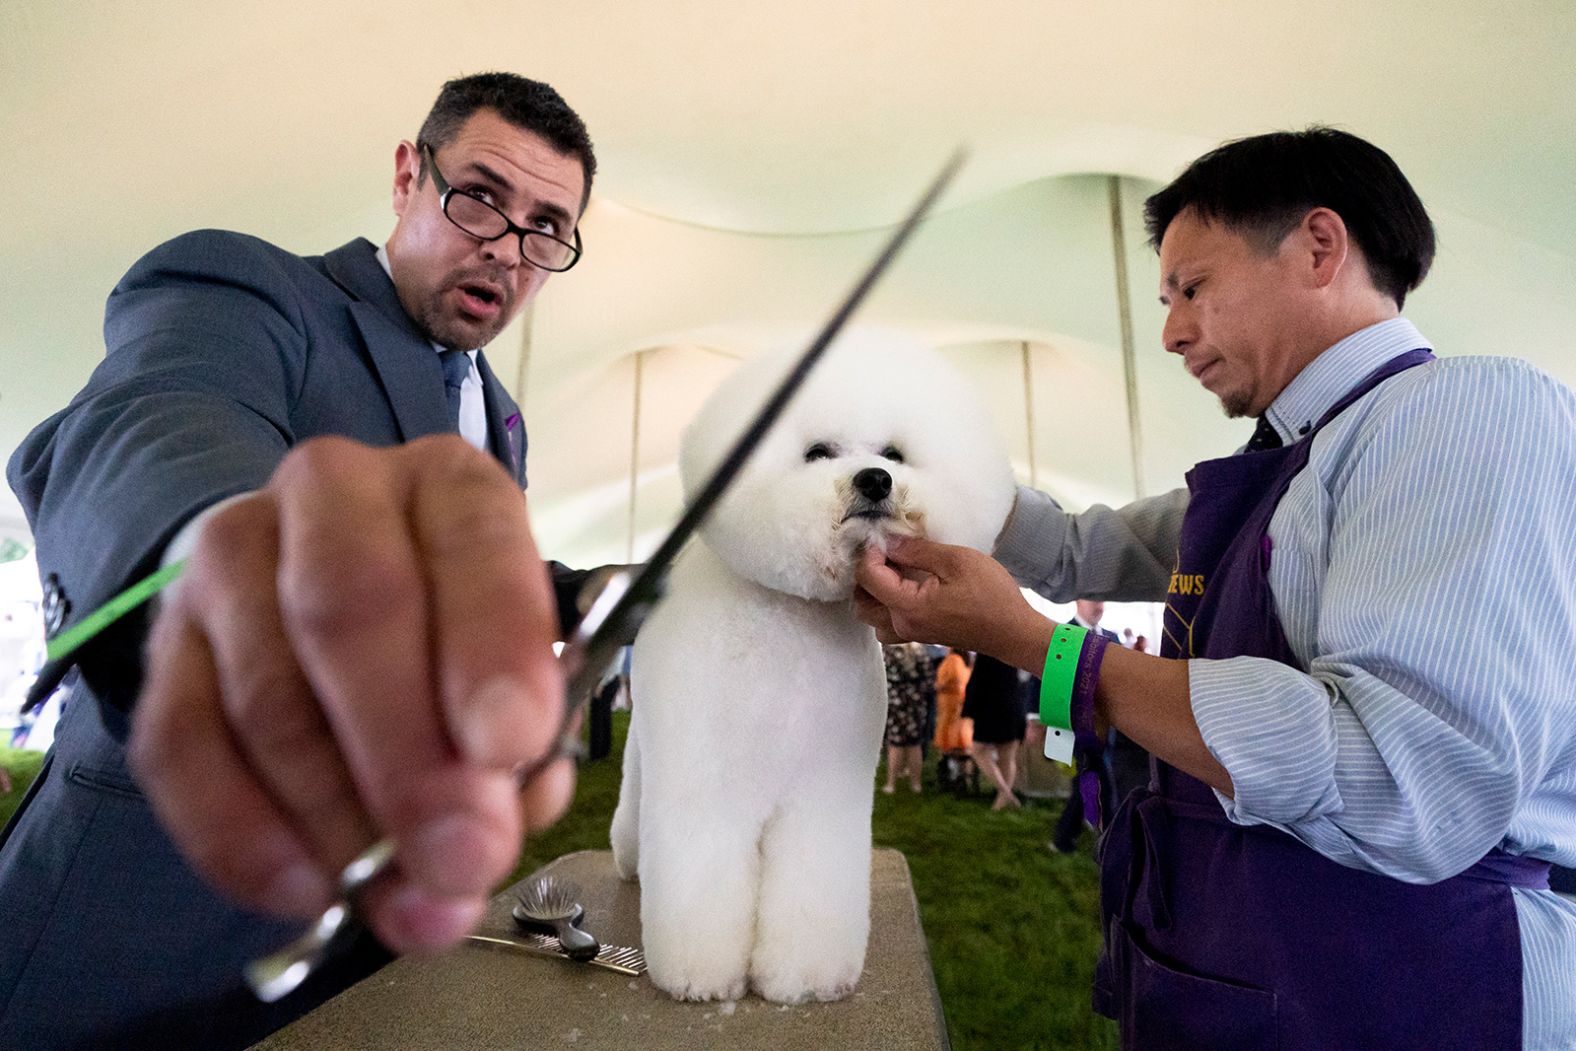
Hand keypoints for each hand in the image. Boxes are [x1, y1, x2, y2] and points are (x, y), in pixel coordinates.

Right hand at [129, 435, 568, 953]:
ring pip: (268, 695)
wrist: (325, 589)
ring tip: (404, 901)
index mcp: (447, 483)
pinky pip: (181, 747)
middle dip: (409, 756)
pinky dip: (244, 836)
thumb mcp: (518, 663)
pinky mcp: (163, 641)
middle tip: (458, 859)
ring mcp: (231, 560)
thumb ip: (527, 736)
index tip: (511, 746)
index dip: (492, 650)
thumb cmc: (456, 631)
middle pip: (349, 611)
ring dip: (339, 818)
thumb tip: (503, 813)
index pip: (474, 544)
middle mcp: (334, 495)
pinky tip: (309, 889)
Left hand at [854, 536, 1050, 668]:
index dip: (870, 553)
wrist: (1013, 631)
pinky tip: (906, 587)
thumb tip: (890, 542)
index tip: (885, 538)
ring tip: (892, 571)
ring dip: (873, 594)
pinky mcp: (920, 635)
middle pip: (861, 602)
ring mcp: (911, 634)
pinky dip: (887, 606)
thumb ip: (918, 550)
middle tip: (884, 553)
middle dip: (865, 575)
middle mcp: (902, 625)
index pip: (867, 578)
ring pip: (872, 617)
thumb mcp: (957, 561)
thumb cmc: (992, 596)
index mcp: (908, 606)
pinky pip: (889, 624)